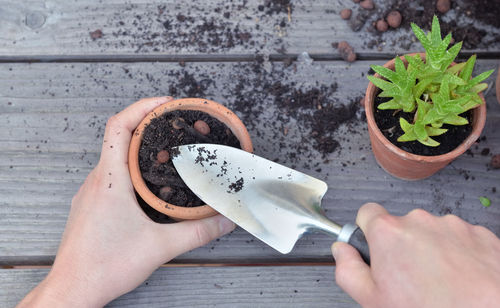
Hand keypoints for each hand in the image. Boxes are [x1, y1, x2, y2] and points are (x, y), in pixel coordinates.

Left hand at [18, 97, 235, 307]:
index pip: (118, 127)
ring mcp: (91, 192)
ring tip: (165, 147)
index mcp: (109, 180)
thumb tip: (224, 221)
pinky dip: (131, 167)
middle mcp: (96, 180)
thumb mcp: (160, 246)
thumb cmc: (104, 266)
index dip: (142, 107)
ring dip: (138, 147)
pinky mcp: (91, 205)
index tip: (165, 103)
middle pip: (118, 136)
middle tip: (173, 122)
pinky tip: (148, 182)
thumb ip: (197, 232)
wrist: (73, 289)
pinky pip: (110, 174)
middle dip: (147, 124)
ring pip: (114, 156)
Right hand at [332, 203, 499, 307]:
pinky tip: (460, 277)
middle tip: (409, 276)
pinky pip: (460, 237)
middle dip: (402, 245)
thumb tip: (341, 250)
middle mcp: (420, 220)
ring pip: (432, 231)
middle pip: (401, 225)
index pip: (367, 212)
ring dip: (432, 249)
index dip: (368, 230)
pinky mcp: (480, 233)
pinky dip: (458, 253)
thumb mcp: (372, 298)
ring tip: (440, 281)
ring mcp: (452, 225)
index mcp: (389, 232)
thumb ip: (347, 269)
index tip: (374, 247)